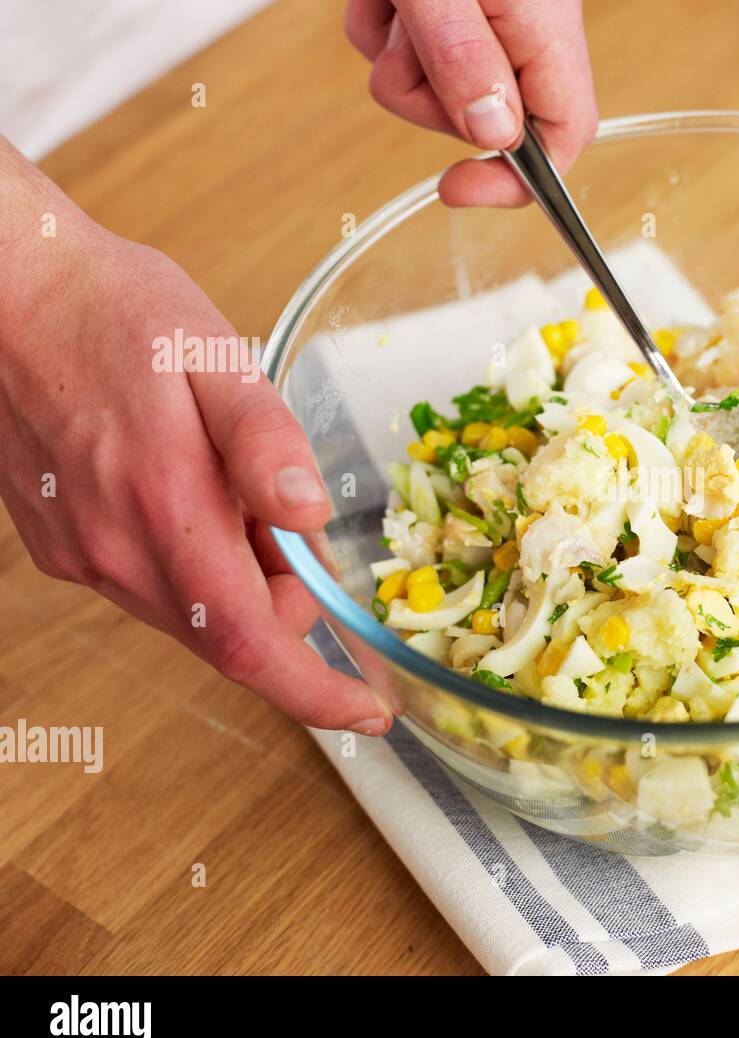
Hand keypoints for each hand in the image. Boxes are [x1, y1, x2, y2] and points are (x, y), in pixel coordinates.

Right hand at [0, 149, 393, 733]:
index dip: (316, 692)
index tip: (369, 714)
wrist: (5, 289)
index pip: (249, 644)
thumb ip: (265, 442)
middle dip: (286, 604)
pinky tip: (191, 491)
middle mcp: (114, 551)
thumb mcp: (214, 355)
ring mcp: (80, 555)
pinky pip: (152, 587)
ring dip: (241, 580)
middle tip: (291, 522)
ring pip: (191, 615)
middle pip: (230, 634)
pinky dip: (197, 564)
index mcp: (165, 509)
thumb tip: (307, 517)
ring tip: (235, 487)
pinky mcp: (61, 547)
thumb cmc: (114, 312)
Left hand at [344, 0, 597, 205]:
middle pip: (480, 120)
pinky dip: (381, 28)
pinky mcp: (452, 14)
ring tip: (396, 0)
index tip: (454, 189)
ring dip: (395, 58)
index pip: (563, 136)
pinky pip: (402, 53)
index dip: (517, 180)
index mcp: (546, 32)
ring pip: (430, 90)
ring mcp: (490, 26)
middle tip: (407, 41)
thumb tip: (492, 135)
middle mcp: (526, 34)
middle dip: (425, 98)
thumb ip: (463, 57)